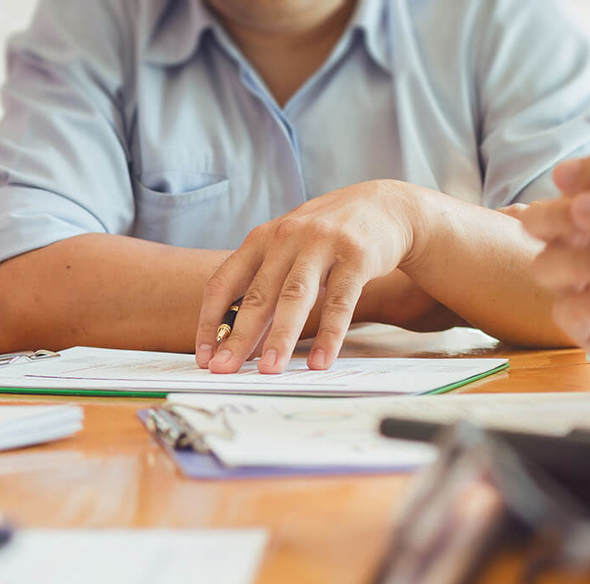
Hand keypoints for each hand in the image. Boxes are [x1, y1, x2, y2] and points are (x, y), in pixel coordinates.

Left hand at [196, 180, 424, 373]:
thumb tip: (241, 342)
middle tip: (224, 370)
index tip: (204, 356)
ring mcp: (322, 245)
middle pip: (257, 296)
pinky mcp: (356, 256)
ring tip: (270, 370)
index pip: (223, 283)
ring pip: (295, 298)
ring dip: (280, 338)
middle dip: (239, 338)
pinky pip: (340, 303)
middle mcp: (287, 238)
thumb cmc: (326, 238)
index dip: (210, 322)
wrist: (384, 207)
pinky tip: (319, 361)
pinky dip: (329, 335)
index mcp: (261, 239)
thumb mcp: (288, 249)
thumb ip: (264, 286)